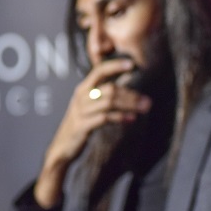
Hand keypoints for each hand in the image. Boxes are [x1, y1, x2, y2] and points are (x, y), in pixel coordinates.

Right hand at [34, 56, 151, 207]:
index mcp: (83, 89)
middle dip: (131, 94)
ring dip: (129, 105)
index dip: (115, 66)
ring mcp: (81, 111)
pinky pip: (104, 118)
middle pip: (110, 89)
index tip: (132, 64)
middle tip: (148, 101)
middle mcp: (81, 97)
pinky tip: (131, 119)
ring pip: (109, 102)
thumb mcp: (88, 107)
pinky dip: (120, 117)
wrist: (62, 147)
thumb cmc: (80, 125)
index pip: (99, 71)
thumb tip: (127, 91)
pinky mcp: (82, 125)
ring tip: (144, 109)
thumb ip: (102, 96)